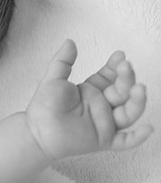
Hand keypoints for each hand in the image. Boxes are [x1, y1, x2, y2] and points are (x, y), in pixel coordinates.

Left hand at [25, 40, 151, 159]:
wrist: (35, 131)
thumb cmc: (43, 107)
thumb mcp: (53, 79)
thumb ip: (62, 61)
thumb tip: (70, 42)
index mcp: (91, 92)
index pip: (111, 77)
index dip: (117, 67)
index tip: (120, 56)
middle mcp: (102, 106)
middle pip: (122, 91)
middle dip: (126, 78)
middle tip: (125, 66)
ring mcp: (104, 123)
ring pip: (129, 113)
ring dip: (137, 101)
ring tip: (139, 88)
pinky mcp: (103, 139)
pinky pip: (125, 141)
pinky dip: (138, 137)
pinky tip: (148, 128)